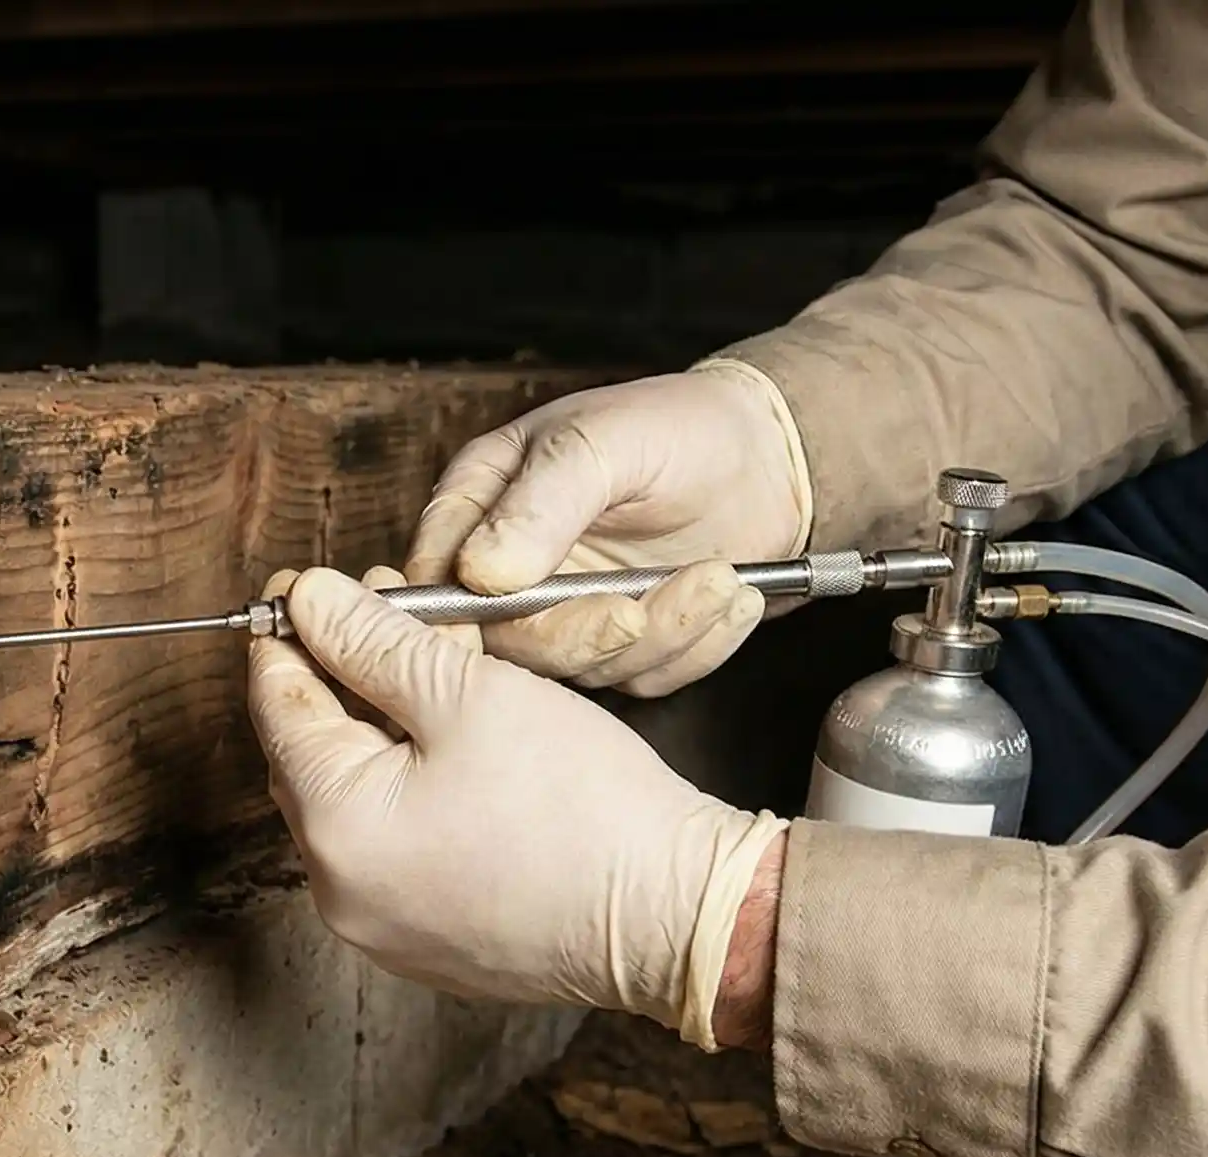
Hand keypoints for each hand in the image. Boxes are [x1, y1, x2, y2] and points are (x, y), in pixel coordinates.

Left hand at [248, 566, 786, 1047]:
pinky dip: (407, 790)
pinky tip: (454, 746)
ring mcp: (385, 928)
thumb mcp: (468, 693)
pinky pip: (394, 849)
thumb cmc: (582, 804)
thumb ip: (373, 641)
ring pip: (353, 804)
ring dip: (377, 731)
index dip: (286, 637)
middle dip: (338, 677)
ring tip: (433, 668)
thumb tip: (308, 602)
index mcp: (337, 828)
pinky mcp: (431, 943)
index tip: (296, 586)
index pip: (277, 710)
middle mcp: (341, 893)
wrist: (674, 916)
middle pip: (308, 759)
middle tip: (381, 613)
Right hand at [406, 361, 811, 696]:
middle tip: (637, 611)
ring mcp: (567, 614)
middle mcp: (512, 568)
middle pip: (508, 644)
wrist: (771, 458)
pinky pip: (644, 678)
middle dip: (582, 635)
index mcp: (482, 504)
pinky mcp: (623, 647)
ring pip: (584, 670)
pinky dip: (696, 646)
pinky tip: (729, 596)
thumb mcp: (604, 442)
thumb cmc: (678, 428)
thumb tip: (480, 574)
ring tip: (719, 579)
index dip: (461, 614)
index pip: (436, 577)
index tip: (518, 617)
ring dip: (661, 634)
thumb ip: (541, 504)